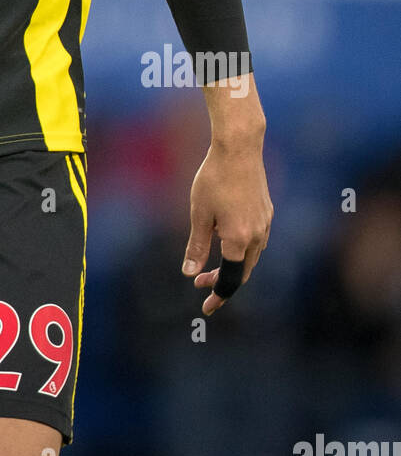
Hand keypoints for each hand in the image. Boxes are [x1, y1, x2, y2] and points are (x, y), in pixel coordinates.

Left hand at [182, 135, 272, 315]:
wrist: (239, 148)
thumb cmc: (214, 179)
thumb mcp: (199, 214)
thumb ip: (197, 246)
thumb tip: (189, 273)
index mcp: (239, 240)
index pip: (231, 280)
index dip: (218, 295)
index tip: (206, 307)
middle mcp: (258, 236)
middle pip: (243, 272)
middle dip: (223, 282)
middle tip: (201, 283)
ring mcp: (265, 224)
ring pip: (251, 257)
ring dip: (232, 265)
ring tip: (211, 263)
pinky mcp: (267, 212)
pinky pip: (256, 240)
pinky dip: (240, 249)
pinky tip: (225, 238)